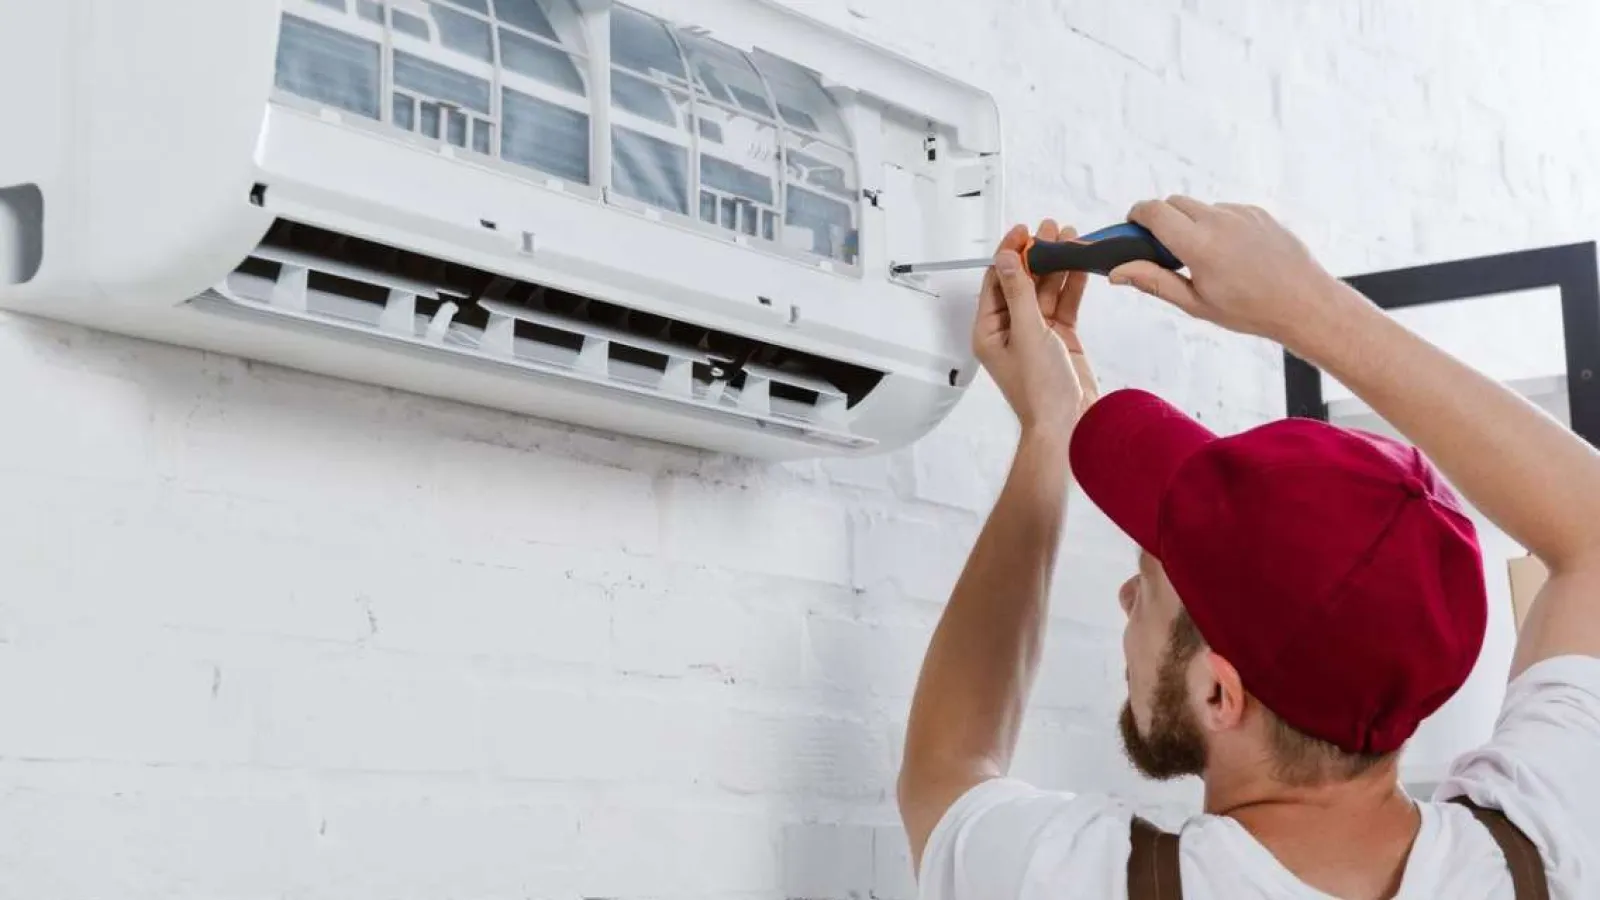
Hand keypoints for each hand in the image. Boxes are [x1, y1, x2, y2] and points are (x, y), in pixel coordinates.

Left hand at [973, 221, 1098, 438]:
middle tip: (1050, 228)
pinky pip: (1064, 303)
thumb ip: (1019, 292)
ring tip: (1069, 237)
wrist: (1068, 424)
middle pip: (1021, 281)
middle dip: (1036, 254)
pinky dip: (1072, 284)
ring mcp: (1036, 333)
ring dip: (1057, 265)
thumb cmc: (1040, 391)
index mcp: (989, 330)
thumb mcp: (1027, 333)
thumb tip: (1005, 258)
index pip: (996, 281)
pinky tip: (1080, 262)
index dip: (1008, 253)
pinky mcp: (1060, 337)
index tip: (1023, 231)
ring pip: (1045, 289)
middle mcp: (1010, 329)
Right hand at [1109, 197, 1348, 343]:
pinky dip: (1217, 225)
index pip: (1153, 211)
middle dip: (1162, 219)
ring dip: (1191, 223)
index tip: (1132, 227)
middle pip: (1173, 202)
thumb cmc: (1250, 309)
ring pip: (1200, 206)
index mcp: (1198, 244)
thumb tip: (1117, 272)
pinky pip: (1225, 211)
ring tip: (1205, 258)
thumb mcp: (1195, 302)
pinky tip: (1230, 254)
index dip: (1136, 215)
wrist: (1304, 303)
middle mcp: (1218, 220)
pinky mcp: (1257, 212)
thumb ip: (1153, 281)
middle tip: (1166, 251)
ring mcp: (1240, 212)